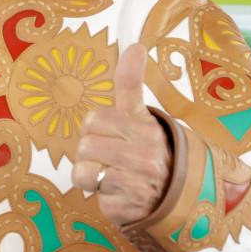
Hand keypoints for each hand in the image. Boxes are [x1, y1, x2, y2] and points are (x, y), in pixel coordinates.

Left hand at [73, 44, 170, 224]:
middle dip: (90, 150)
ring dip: (88, 172)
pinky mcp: (127, 205)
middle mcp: (146, 153)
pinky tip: (112, 189)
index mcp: (146, 127)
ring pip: (83, 168)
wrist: (167, 196)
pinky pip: (90, 190)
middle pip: (86, 143)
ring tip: (107, 172)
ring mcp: (138, 181)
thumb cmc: (145, 151)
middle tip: (108, 155)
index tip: (108, 130)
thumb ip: (131, 83)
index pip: (96, 117)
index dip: (95, 125)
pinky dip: (95, 191)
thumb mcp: (140, 117)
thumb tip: (136, 46)